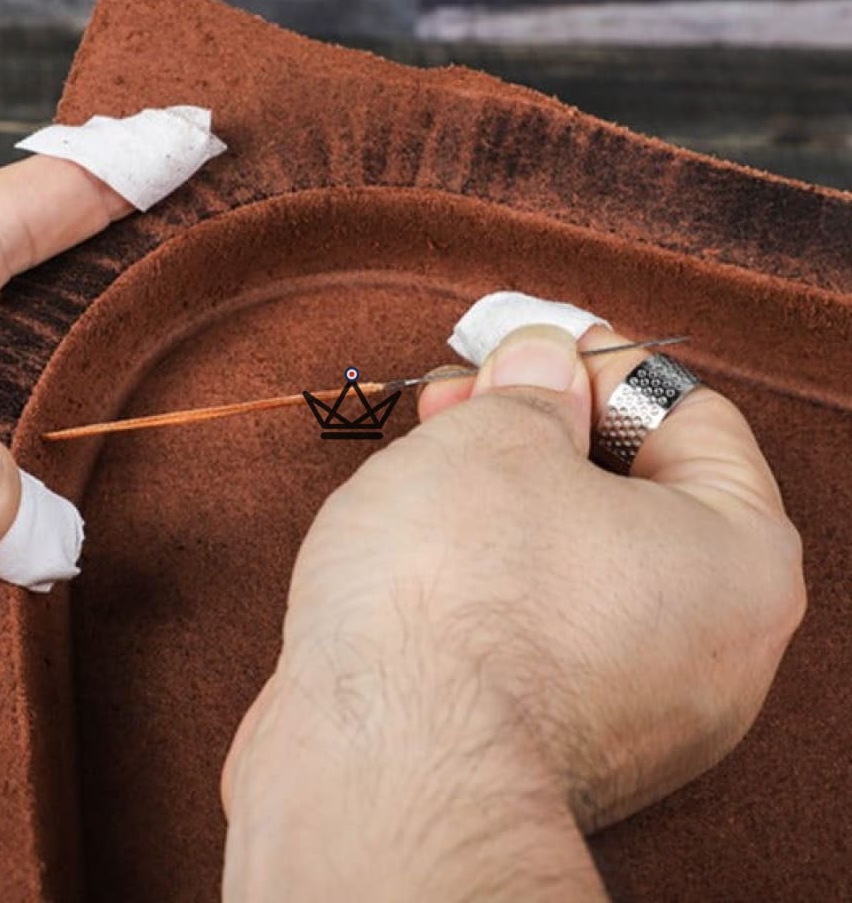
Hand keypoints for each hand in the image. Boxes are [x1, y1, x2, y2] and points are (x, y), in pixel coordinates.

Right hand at [221, 323, 804, 898]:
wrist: (379, 770)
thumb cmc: (456, 597)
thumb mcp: (499, 435)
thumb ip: (533, 387)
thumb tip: (544, 367)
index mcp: (736, 561)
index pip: (690, 418)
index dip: (602, 364)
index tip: (533, 346)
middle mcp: (704, 647)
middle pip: (629, 490)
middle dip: (540, 426)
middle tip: (467, 392)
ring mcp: (628, 703)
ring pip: (572, 557)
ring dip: (503, 492)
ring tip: (428, 451)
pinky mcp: (551, 735)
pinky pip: (534, 619)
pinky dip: (488, 568)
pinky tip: (423, 536)